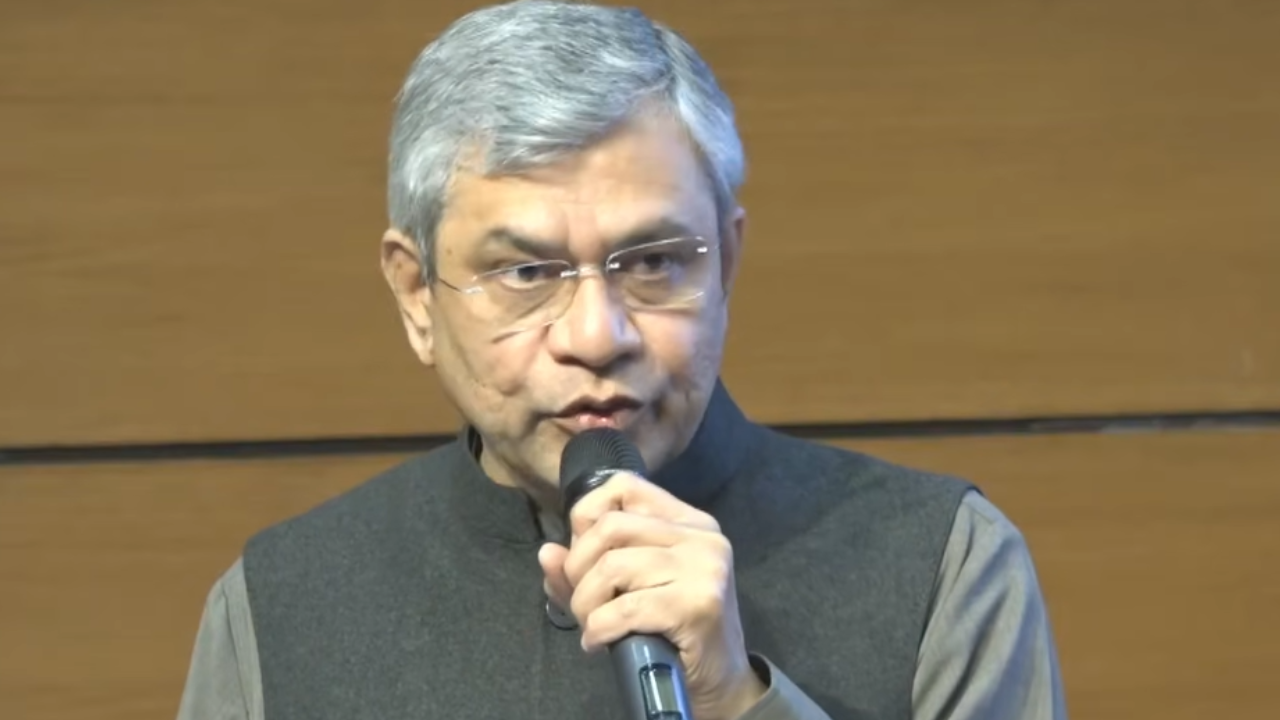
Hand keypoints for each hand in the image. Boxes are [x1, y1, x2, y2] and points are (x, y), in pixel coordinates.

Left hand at [538, 472, 766, 719]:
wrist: (721, 681)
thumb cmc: (672, 632)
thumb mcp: (627, 590)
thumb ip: (585, 569)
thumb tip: (547, 552)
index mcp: (687, 521)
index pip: (624, 485)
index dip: (586, 515)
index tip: (583, 556)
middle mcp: (700, 535)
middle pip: (610, 526)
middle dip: (579, 568)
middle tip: (582, 602)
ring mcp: (704, 566)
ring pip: (612, 566)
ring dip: (586, 604)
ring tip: (591, 626)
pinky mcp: (699, 603)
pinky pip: (625, 608)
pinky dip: (599, 628)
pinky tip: (599, 642)